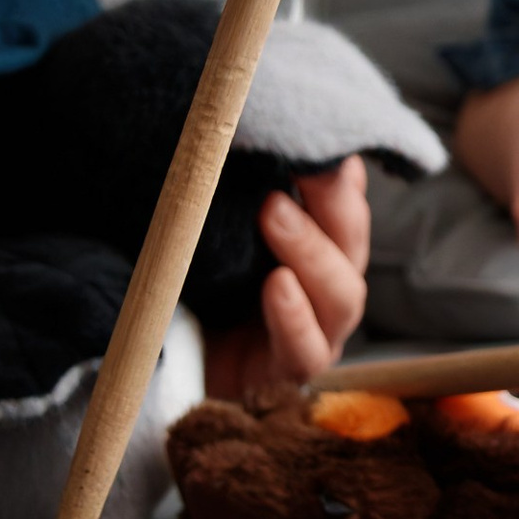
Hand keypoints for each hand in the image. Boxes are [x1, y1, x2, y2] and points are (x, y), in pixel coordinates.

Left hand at [206, 158, 370, 399]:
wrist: (166, 368)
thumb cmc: (198, 293)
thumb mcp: (223, 235)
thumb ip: (259, 196)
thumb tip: (291, 150)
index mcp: (317, 254)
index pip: (346, 210)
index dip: (339, 178)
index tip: (318, 143)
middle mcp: (325, 293)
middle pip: (351, 246)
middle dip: (330, 203)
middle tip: (295, 168)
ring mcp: (315, 337)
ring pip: (342, 295)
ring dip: (310, 251)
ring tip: (274, 212)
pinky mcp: (286, 376)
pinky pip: (306, 349)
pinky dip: (294, 316)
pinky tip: (277, 284)